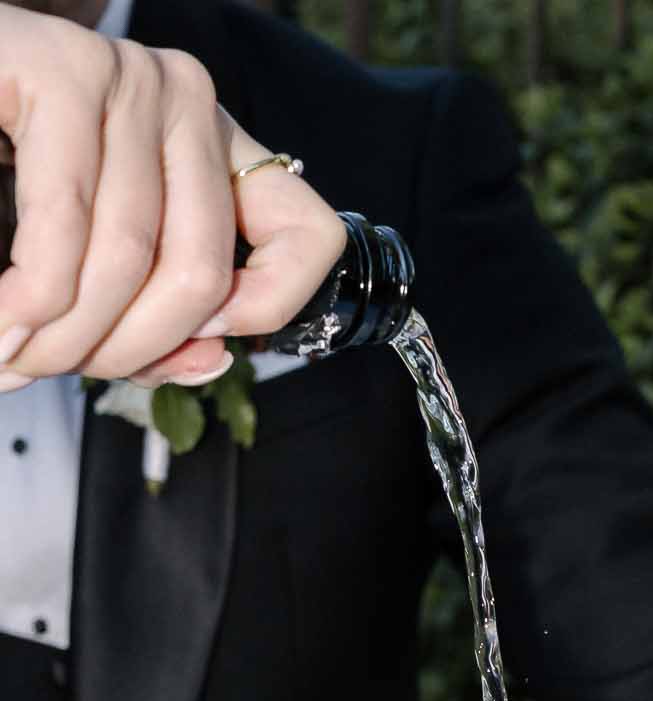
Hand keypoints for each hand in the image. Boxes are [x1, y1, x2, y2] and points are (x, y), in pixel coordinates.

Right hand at [0, 3, 344, 388]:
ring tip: (13, 354)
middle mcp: (185, 100)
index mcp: (213, 145)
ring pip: (130, 259)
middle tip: (54, 368)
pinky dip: (32, 295)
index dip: (269, 311)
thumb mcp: (98, 258)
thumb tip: (212, 361)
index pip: (310, 238)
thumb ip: (159, 320)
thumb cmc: (7, 181)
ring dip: (61, 336)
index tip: (206, 341)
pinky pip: (65, 222)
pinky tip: (7, 322)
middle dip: (123, 350)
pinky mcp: (59, 68)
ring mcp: (129, 77)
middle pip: (202, 275)